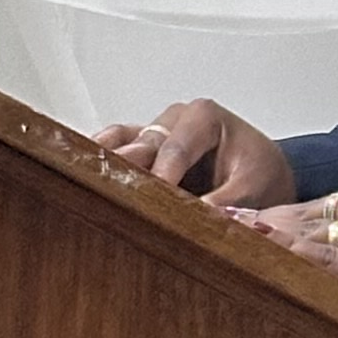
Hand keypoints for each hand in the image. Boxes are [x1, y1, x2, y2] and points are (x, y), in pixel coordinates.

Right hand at [95, 97, 295, 206]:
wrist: (260, 174)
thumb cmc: (259, 172)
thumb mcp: (254, 187)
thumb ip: (230, 202)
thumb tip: (204, 221)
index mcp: (203, 117)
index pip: (176, 146)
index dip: (163, 174)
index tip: (155, 199)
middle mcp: (172, 119)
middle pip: (142, 142)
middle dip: (127, 167)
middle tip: (109, 191)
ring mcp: (152, 132)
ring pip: (119, 141)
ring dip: (102, 161)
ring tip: (80, 180)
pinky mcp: (139, 151)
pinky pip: (112, 151)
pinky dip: (97, 162)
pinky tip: (77, 180)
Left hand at [238, 177, 337, 337]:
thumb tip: (327, 244)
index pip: (329, 200)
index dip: (286, 214)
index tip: (249, 219)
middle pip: (316, 213)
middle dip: (269, 224)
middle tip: (223, 227)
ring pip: (318, 236)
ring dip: (272, 242)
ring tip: (231, 242)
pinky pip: (334, 267)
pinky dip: (297, 264)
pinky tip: (268, 263)